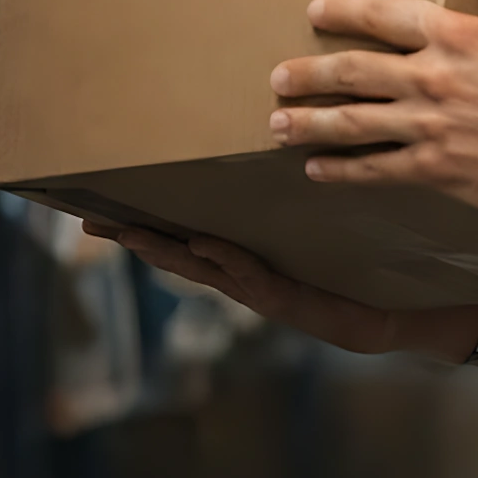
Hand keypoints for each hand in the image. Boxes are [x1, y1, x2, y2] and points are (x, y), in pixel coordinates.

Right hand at [85, 221, 404, 354]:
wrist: (390, 317)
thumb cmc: (354, 275)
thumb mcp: (315, 238)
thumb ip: (287, 212)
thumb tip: (271, 160)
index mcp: (243, 262)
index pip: (181, 239)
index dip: (140, 226)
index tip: (99, 209)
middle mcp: (243, 279)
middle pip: (176, 256)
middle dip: (132, 239)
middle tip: (87, 221)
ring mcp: (261, 292)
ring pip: (201, 268)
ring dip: (163, 251)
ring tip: (128, 232)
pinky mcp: (288, 300)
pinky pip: (249, 274)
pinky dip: (225, 259)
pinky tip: (201, 242)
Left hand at [269, 0, 477, 214]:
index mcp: (456, 37)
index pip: (385, 16)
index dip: (345, 12)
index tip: (315, 12)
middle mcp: (432, 78)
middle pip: (354, 71)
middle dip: (309, 74)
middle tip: (278, 77)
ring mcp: (428, 126)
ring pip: (354, 122)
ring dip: (311, 123)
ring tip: (278, 124)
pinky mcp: (434, 168)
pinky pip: (376, 169)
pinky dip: (342, 170)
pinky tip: (316, 169)